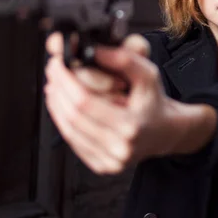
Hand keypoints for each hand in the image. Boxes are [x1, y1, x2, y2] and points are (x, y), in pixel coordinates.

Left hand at [44, 33, 217, 174]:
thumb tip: (94, 51)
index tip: (57, 64)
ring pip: (68, 131)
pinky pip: (74, 143)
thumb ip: (124, 59)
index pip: (84, 102)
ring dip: (56, 105)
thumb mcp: (148, 74)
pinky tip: (61, 106)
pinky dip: (63, 121)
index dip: (66, 81)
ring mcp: (110, 161)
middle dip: (58, 90)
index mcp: (131, 126)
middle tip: (54, 72)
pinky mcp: (102, 166)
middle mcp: (120, 148)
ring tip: (54, 86)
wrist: (164, 131)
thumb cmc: (153, 102)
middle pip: (73, 117)